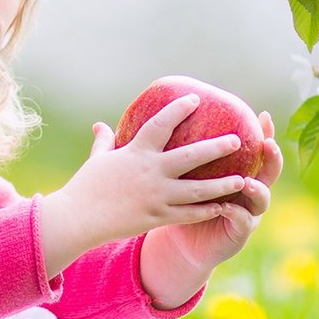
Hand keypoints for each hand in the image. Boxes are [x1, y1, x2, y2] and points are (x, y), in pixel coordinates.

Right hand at [36, 94, 249, 277]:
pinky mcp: (156, 217)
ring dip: (221, 184)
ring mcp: (155, 196)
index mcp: (136, 153)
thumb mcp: (97, 160)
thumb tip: (99, 125)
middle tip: (236, 140)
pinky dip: (206, 211)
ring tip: (242, 180)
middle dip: (216, 147)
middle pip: (191, 156)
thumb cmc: (85, 187)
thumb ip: (104, 142)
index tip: (195, 100)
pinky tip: (223, 207)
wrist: (76, 219)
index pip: (161, 124)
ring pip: (197, 190)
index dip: (179, 109)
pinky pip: (188, 214)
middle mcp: (150, 172)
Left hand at [149, 108, 284, 273]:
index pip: (257, 150)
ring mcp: (248, 213)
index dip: (265, 134)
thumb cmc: (183, 201)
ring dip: (257, 188)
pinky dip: (236, 213)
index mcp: (240, 172)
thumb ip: (187, 149)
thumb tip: (168, 112)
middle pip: (270, 171)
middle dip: (273, 157)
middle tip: (267, 144)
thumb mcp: (186, 173)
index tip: (263, 116)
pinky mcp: (239, 233)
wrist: (182, 241)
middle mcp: (250, 191)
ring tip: (246, 181)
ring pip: (262, 198)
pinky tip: (224, 206)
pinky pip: (242, 221)